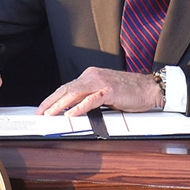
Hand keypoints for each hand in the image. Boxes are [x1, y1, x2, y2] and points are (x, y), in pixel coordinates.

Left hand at [36, 67, 162, 116]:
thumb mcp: (105, 93)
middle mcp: (93, 76)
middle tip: (40, 112)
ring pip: (74, 93)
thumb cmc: (130, 92)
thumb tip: (74, 109)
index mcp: (90, 75)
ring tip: (50, 114)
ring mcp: (101, 82)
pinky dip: (79, 108)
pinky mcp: (110, 90)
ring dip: (60, 105)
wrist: (150, 88)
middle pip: (66, 89)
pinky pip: (91, 100)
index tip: (43, 107)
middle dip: (51, 102)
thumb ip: (90, 97)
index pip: (67, 87)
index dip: (53, 98)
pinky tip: (71, 114)